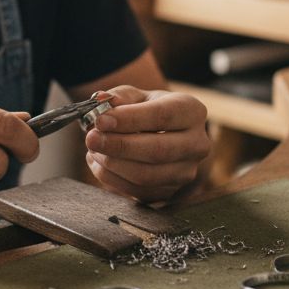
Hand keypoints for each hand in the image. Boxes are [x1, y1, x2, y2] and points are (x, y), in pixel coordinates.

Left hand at [83, 86, 209, 201]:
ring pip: (146, 175)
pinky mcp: (170, 193)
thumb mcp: (137, 96)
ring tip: (93, 149)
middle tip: (91, 138)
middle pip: (157, 150)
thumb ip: (120, 96)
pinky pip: (137, 191)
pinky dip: (112, 178)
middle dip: (118, 146)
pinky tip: (99, 162)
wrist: (164, 136)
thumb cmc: (149, 112)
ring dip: (112, 164)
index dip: (129, 119)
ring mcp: (186, 172)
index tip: (100, 120)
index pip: (162, 116)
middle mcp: (196, 144)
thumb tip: (101, 100)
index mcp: (192, 112)